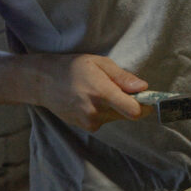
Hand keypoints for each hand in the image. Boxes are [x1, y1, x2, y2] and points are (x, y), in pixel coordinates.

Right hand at [30, 53, 148, 131]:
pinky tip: (91, 99)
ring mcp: (89, 122)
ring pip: (117, 117)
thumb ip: (122, 77)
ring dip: (116, 107)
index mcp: (101, 92)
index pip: (133, 110)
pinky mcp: (86, 127)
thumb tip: (143, 87)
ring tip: (99, 90)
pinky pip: (105, 120)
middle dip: (130, 102)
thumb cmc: (73, 67)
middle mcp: (95, 111)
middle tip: (119, 87)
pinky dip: (105, 111)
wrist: (44, 82)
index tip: (147, 97)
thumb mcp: (98, 62)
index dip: (144, 105)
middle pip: (127, 114)